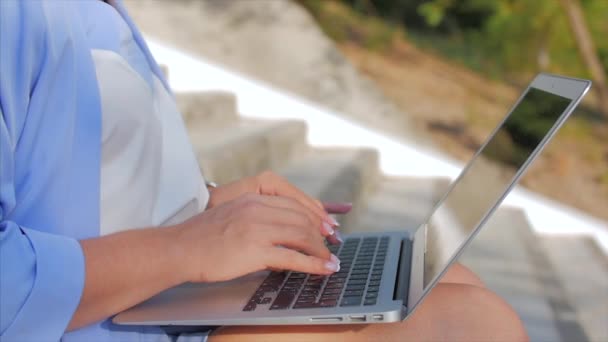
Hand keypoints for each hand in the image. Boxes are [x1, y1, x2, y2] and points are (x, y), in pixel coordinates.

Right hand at [174, 193, 340, 282]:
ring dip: (321, 250)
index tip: (328, 225)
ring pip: (302, 235)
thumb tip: (280, 234)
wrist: (178, 249)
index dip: (315, 214)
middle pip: (302, 217)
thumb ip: (256, 218)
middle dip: (322, 233)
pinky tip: (324, 269)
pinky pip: (293, 256)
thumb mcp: (232, 216)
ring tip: (330, 260)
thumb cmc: (201, 238)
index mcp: (252, 197)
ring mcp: (257, 228)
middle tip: (333, 244)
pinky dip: (313, 264)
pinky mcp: (255, 250)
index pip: (294, 203)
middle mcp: (257, 208)